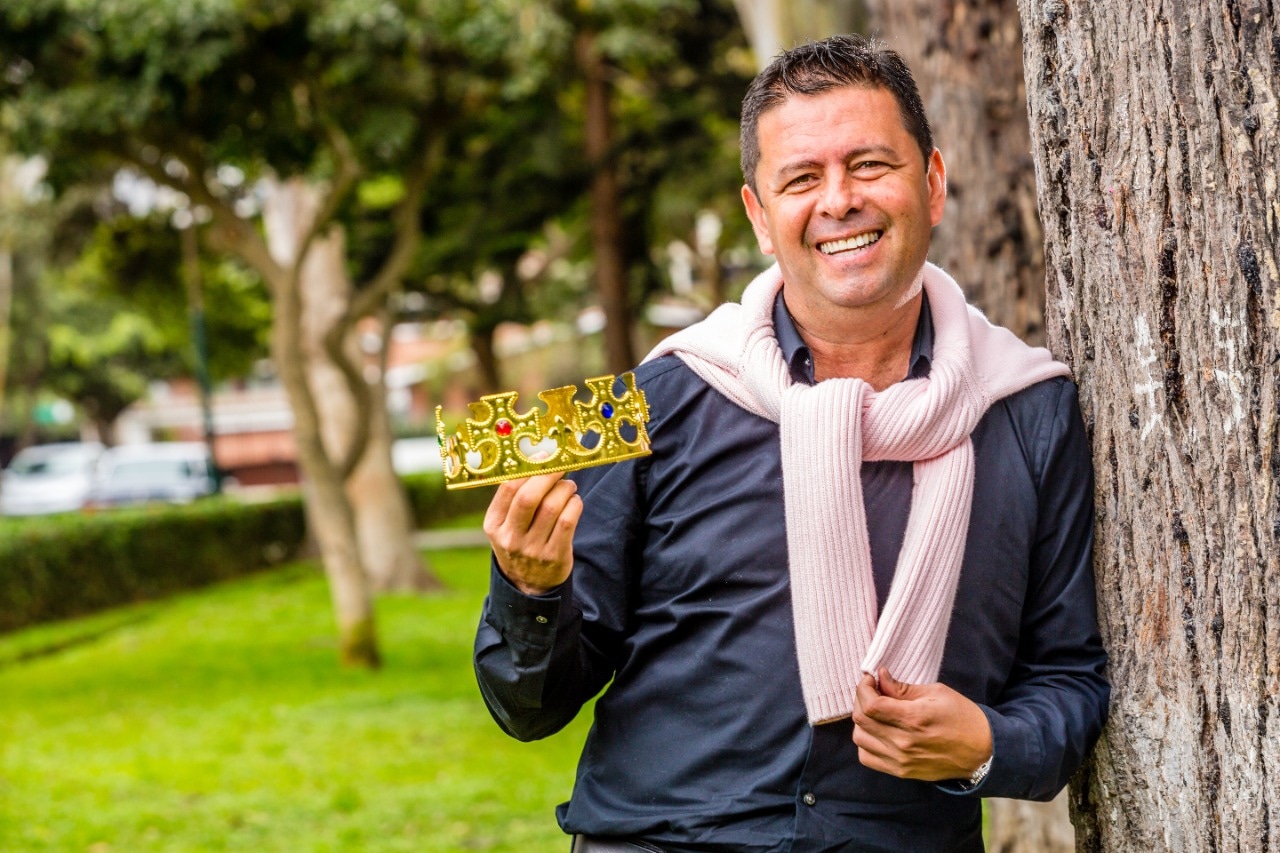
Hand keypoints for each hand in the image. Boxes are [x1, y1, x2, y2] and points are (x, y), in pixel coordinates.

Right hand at [483, 471, 582, 595]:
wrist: (528, 585)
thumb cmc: (519, 542)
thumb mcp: (505, 525)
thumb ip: (515, 498)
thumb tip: (537, 459)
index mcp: (494, 525)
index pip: (508, 489)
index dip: (528, 469)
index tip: (542, 456)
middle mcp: (510, 538)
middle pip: (529, 497)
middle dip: (548, 475)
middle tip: (560, 466)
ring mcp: (532, 549)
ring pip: (552, 507)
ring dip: (565, 489)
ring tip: (569, 486)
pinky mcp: (554, 556)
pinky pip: (567, 522)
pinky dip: (574, 505)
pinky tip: (574, 502)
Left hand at [851, 668, 992, 781]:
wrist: (982, 752)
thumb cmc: (962, 717)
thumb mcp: (936, 693)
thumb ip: (903, 688)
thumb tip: (879, 676)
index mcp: (914, 719)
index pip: (870, 705)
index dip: (864, 688)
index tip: (871, 679)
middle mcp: (904, 742)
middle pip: (861, 720)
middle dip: (861, 699)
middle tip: (872, 691)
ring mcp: (901, 760)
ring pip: (860, 739)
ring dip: (862, 721)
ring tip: (876, 711)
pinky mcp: (902, 772)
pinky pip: (867, 758)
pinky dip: (866, 743)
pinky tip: (877, 731)